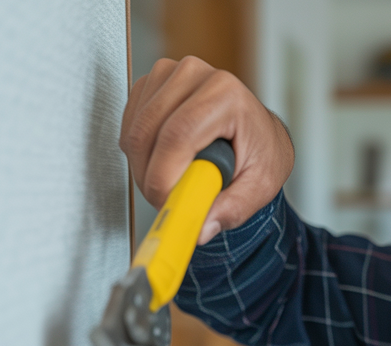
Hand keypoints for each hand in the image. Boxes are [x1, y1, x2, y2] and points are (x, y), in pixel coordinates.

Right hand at [120, 56, 294, 243]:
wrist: (257, 132)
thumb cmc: (262, 152)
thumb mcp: (261, 185)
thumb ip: (232, 208)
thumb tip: (200, 227)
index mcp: (226, 94)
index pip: (178, 135)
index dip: (163, 175)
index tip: (166, 202)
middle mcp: (196, 75)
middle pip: (148, 133)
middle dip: (150, 178)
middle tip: (169, 200)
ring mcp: (170, 74)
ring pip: (134, 132)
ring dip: (144, 167)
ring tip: (175, 179)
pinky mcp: (152, 82)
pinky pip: (129, 126)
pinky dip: (139, 152)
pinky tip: (165, 157)